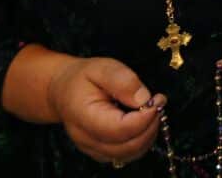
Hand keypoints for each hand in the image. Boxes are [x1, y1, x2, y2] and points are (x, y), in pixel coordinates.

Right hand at [47, 57, 164, 164]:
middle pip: (128, 146)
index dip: (144, 118)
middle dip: (151, 125)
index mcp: (83, 116)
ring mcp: (93, 149)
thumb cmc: (83, 78)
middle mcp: (86, 139)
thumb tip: (144, 99)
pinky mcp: (102, 152)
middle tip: (158, 101)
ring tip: (152, 109)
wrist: (63, 91)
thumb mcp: (102, 68)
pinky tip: (145, 121)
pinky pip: (128, 154)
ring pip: (130, 153)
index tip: (157, 98)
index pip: (119, 129)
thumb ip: (122, 80)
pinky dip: (143, 140)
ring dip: (149, 133)